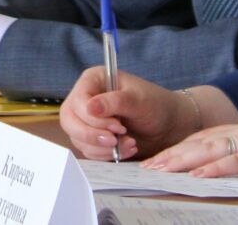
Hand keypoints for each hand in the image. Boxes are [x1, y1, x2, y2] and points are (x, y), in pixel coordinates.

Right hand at [60, 67, 218, 160]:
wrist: (167, 126)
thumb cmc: (155, 105)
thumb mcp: (139, 100)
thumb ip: (115, 102)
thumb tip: (89, 108)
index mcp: (93, 81)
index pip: (78, 101)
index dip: (93, 118)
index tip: (118, 126)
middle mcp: (85, 99)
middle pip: (70, 121)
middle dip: (92, 135)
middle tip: (114, 141)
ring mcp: (86, 120)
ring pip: (78, 139)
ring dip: (103, 147)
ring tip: (129, 143)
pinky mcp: (92, 138)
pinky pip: (88, 151)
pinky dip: (106, 155)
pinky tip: (125, 149)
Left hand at [144, 110, 237, 179]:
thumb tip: (226, 164)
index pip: (201, 138)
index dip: (178, 148)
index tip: (157, 159)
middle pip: (198, 143)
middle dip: (171, 155)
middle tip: (148, 167)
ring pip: (210, 151)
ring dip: (183, 161)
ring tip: (162, 170)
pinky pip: (235, 162)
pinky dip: (214, 169)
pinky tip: (198, 176)